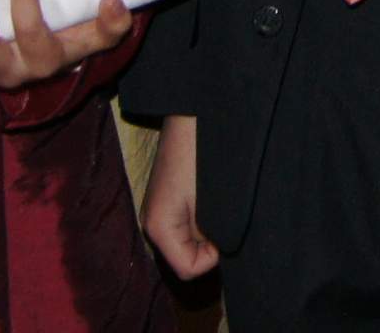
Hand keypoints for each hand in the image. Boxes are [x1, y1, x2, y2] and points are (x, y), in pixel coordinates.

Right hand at [142, 114, 218, 278]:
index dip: (213, 257)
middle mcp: (151, 222)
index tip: (227, 228)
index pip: (188, 268)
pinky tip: (215, 196)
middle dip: (210, 244)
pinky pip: (186, 223)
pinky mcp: (166, 197)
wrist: (194, 111)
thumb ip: (211, 233)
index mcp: (157, 226)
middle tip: (225, 215)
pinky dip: (204, 217)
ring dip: (208, 229)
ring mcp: (157, 209)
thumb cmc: (205, 153)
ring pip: (188, 239)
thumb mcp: (213, 201)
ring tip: (220, 203)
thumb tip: (217, 250)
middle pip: (186, 256)